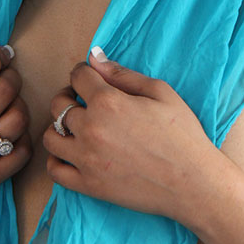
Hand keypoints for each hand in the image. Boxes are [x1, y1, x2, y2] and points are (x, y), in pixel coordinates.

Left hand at [43, 48, 218, 224]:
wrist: (192, 183)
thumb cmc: (182, 134)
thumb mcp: (159, 92)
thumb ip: (122, 74)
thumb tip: (94, 57)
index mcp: (108, 102)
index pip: (78, 76)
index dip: (84, 72)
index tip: (91, 78)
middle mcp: (91, 128)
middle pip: (59, 104)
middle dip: (69, 96)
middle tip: (84, 101)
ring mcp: (86, 159)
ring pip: (50, 136)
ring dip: (60, 126)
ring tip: (77, 127)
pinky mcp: (88, 186)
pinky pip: (54, 170)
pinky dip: (57, 158)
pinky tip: (72, 152)